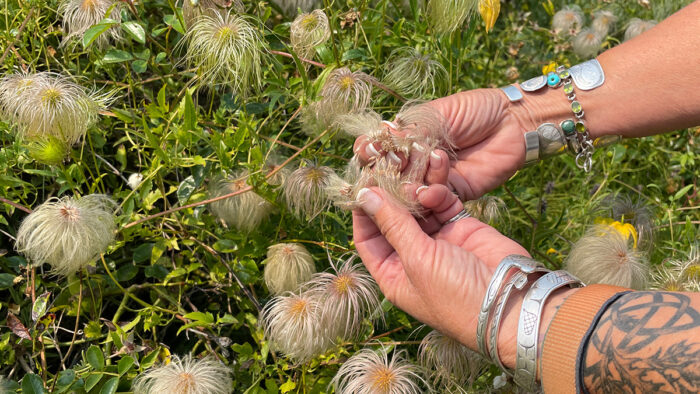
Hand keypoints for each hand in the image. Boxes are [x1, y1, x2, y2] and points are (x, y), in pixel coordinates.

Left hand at [352, 183, 529, 365]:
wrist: (511, 301)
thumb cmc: (456, 295)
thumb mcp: (417, 259)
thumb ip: (392, 224)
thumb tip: (364, 197)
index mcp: (393, 274)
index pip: (368, 239)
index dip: (363, 212)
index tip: (360, 184)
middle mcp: (412, 257)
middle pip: (392, 219)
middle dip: (389, 195)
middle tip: (385, 167)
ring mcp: (438, 241)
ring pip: (418, 207)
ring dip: (414, 190)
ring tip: (411, 172)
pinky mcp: (461, 227)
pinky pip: (443, 203)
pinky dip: (438, 192)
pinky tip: (434, 185)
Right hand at [354, 89, 535, 199]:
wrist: (513, 123)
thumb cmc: (476, 110)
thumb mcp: (439, 113)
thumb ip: (412, 129)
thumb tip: (383, 138)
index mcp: (407, 137)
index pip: (379, 148)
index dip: (370, 150)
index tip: (368, 149)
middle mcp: (414, 161)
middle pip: (388, 173)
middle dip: (384, 171)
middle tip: (386, 168)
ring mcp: (431, 179)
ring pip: (408, 189)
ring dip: (406, 185)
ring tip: (410, 178)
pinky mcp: (450, 195)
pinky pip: (433, 199)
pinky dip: (429, 195)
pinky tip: (430, 189)